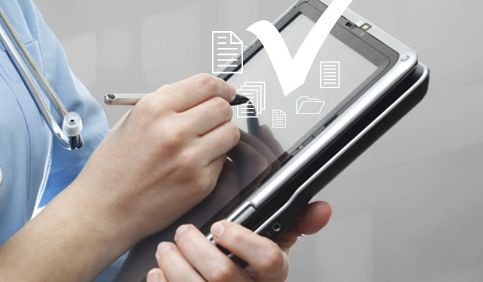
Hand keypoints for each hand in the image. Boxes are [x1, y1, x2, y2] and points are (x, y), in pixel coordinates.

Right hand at [75, 74, 239, 238]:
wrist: (103, 210)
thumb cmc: (111, 171)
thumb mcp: (128, 122)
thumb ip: (162, 104)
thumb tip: (190, 95)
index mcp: (154, 109)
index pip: (205, 84)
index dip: (221, 87)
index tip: (225, 92)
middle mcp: (173, 131)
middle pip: (222, 107)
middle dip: (221, 111)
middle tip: (214, 119)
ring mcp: (189, 158)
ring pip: (230, 133)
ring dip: (222, 134)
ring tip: (206, 142)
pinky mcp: (200, 183)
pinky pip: (223, 160)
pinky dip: (215, 159)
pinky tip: (195, 164)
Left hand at [147, 201, 332, 281]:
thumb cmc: (248, 269)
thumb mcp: (275, 246)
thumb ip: (297, 224)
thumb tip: (322, 208)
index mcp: (272, 276)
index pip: (268, 260)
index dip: (243, 241)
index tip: (221, 226)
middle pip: (222, 274)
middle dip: (195, 247)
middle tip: (184, 232)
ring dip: (174, 263)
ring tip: (166, 248)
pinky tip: (160, 271)